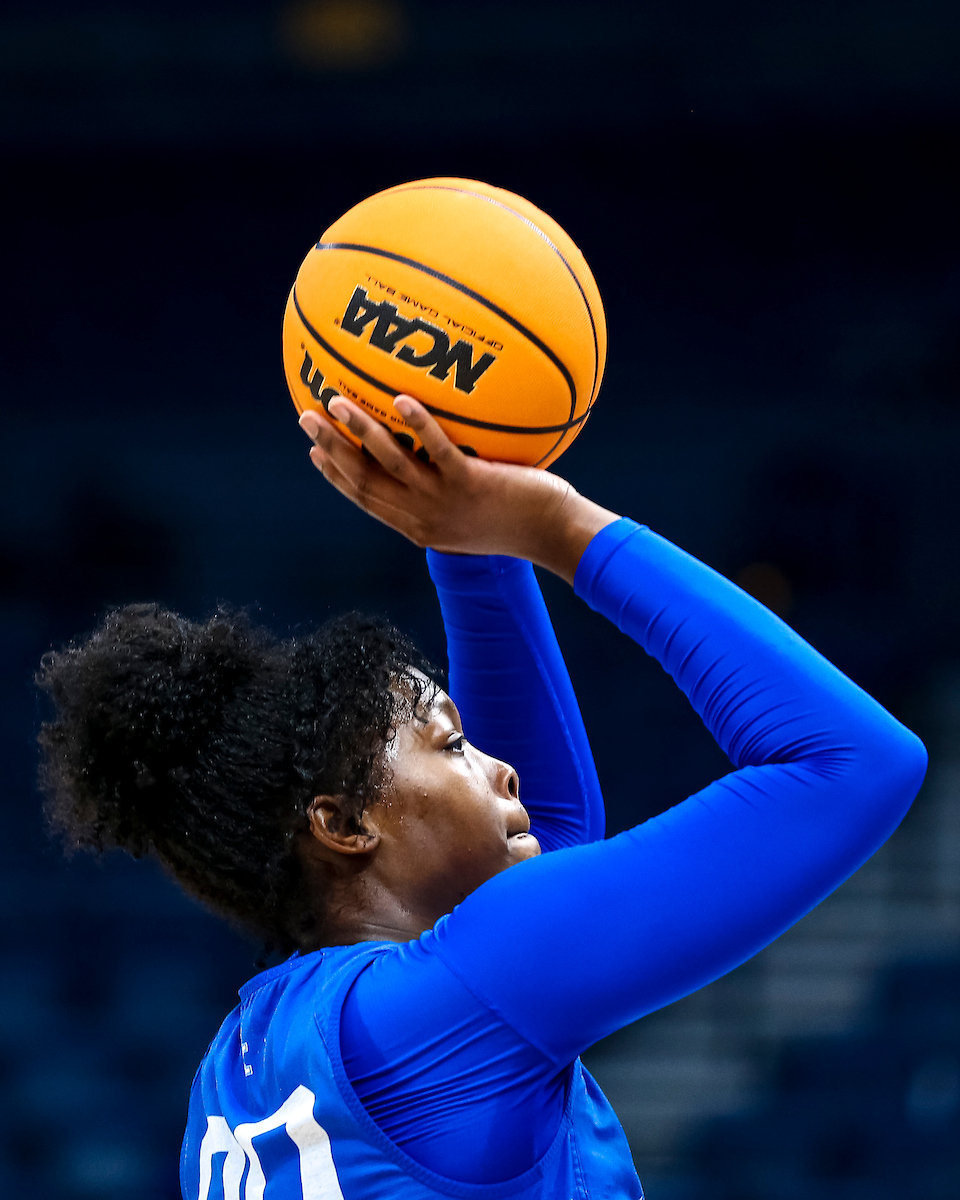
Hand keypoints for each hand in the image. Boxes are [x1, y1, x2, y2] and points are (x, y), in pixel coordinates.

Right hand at [297, 395, 618, 582]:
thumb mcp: (476, 513)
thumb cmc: (522, 521)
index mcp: (421, 527)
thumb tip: (440, 458)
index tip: (314, 452)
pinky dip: (417, 425)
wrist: (554, 536)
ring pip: (390, 464)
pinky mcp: (471, 485)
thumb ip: (451, 490)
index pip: (368, 499)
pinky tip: (399, 399)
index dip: (337, 476)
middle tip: (306, 417)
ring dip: (359, 432)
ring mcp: (446, 502)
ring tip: (335, 401)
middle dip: (332, 448)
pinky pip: (438, 450)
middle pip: (365, 480)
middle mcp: (425, 518)